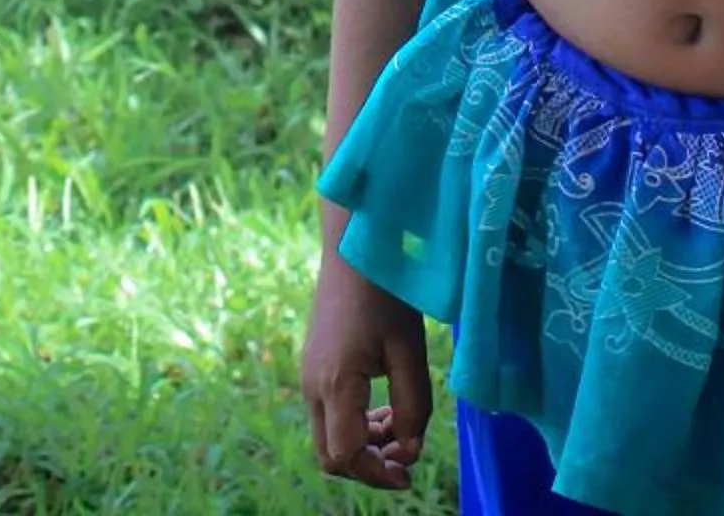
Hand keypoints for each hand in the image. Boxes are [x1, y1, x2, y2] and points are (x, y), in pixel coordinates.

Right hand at [301, 255, 433, 491]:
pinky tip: (385, 410)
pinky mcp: (314, 369)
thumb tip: (410, 447)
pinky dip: (356, 425)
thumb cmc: (386, 296)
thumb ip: (414, 406)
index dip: (377, 474)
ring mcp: (309, 378)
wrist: (352, 249)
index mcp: (335, 384)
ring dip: (365, 446)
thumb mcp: (410, 352)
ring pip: (329, 437)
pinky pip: (330, 415)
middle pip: (331, 455)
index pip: (346, 455)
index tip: (409, 473)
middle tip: (406, 457)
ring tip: (402, 429)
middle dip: (370, 466)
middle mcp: (313, 387)